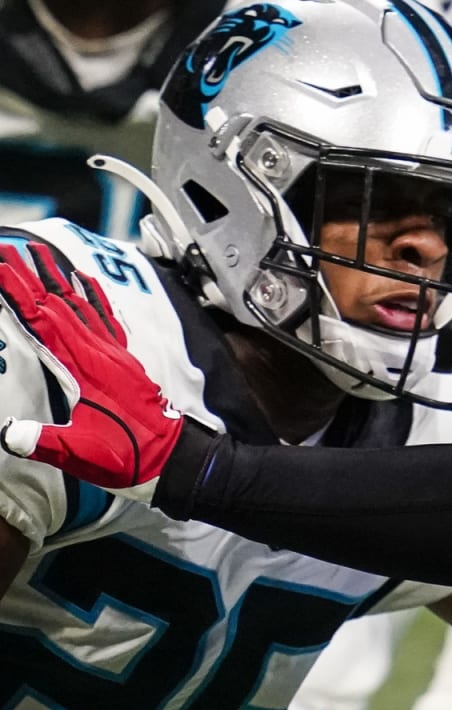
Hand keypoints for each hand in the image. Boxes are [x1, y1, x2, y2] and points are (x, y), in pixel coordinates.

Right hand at [0, 244, 181, 498]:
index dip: (19, 293)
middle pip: (59, 304)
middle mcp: (102, 353)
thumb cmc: (129, 459)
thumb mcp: (80, 455)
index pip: (43, 321)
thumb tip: (8, 433)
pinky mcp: (126, 361)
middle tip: (7, 249)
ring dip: (58, 278)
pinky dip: (92, 295)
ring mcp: (116, 354)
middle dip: (30, 276)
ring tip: (40, 253)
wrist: (177, 460)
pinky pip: (106, 318)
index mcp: (86, 369)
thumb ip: (44, 442)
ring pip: (81, 305)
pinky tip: (85, 281)